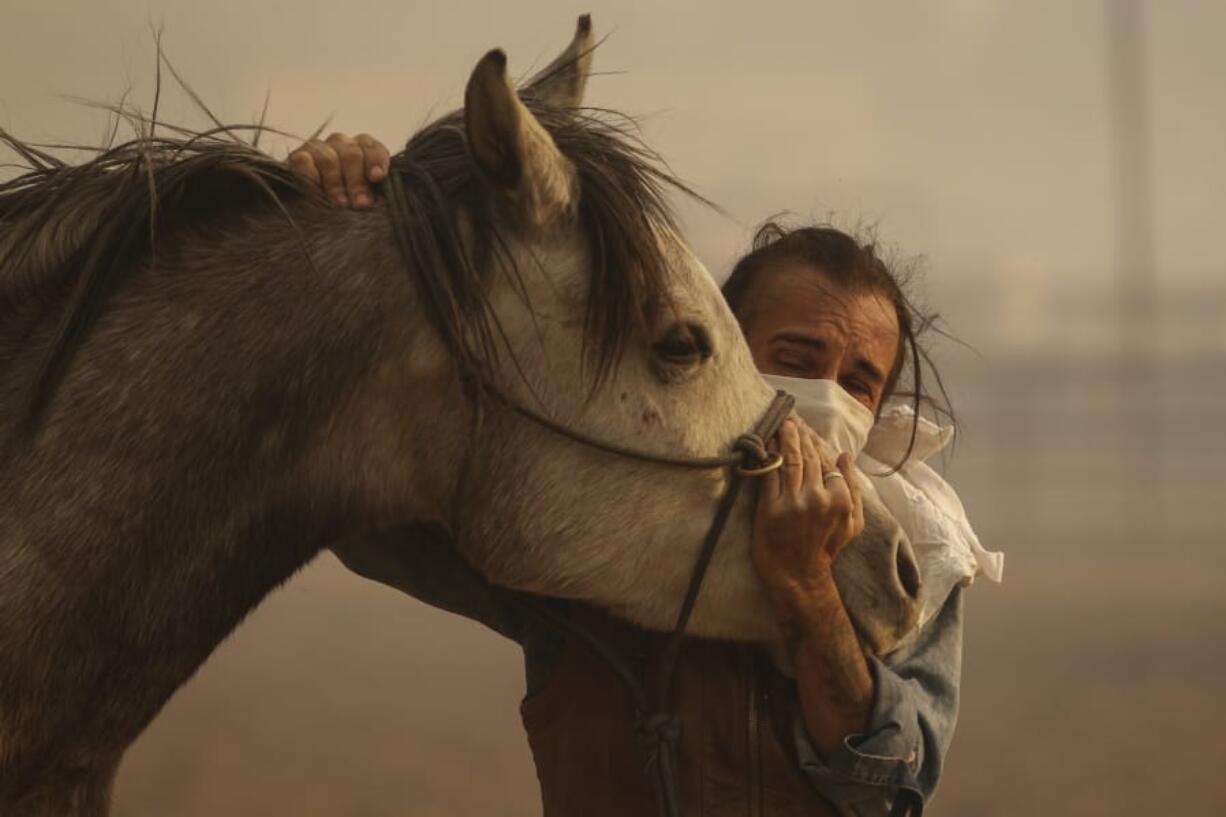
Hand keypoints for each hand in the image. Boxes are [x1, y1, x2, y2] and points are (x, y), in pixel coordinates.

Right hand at [288, 132, 390, 207]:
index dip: (376, 160)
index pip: (373, 147)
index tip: (377, 177)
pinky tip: (315, 189)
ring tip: (340, 203)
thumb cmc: (344, 205)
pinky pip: (303, 160)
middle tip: (360, 203)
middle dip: (357, 180)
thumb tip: (374, 201)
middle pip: (352, 154)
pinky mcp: (296, 158)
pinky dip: (310, 175)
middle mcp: (341, 145)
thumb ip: (371, 195)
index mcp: (362, 151)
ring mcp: (318, 149)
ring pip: (329, 158)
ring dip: (335, 183)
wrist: (308, 211)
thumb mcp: (362, 200)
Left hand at [751, 415, 864, 615]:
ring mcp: (792, 503)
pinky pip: (769, 474)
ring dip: (785, 438)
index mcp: (839, 500)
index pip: (827, 461)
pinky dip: (767, 455)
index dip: (816, 442)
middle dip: (799, 434)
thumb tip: (846, 455)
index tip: (807, 429)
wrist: (798, 576)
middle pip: (808, 456)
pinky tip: (765, 443)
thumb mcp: (852, 523)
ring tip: (782, 423)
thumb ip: (853, 488)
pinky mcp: (769, 508)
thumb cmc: (826, 549)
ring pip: (790, 460)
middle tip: (792, 418)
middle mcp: (817, 498)